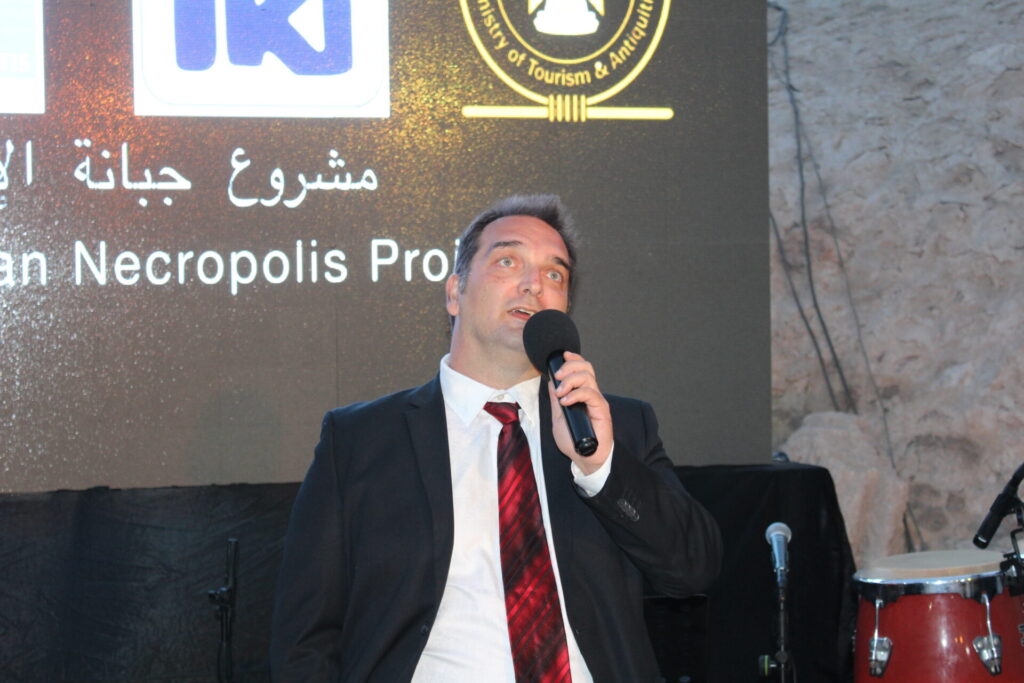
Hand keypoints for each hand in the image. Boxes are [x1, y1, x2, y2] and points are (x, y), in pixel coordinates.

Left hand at [548, 351, 612, 473]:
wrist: (584, 458)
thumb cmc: (573, 440)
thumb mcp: (558, 417)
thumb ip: (556, 400)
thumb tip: (551, 382)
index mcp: (582, 394)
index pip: (581, 369)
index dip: (573, 359)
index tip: (562, 355)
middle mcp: (591, 394)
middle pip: (586, 367)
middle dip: (570, 366)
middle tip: (559, 376)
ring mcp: (597, 401)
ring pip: (588, 377)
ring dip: (571, 380)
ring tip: (561, 393)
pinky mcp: (601, 409)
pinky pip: (590, 394)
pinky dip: (576, 394)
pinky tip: (566, 401)